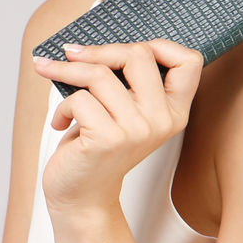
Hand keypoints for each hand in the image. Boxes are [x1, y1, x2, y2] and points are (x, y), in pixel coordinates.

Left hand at [33, 40, 202, 218]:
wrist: (82, 198)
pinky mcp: (108, 139)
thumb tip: (86, 44)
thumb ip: (126, 81)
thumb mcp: (124, 111)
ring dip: (68, 74)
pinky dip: (61, 106)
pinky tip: (61, 122)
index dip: (159, 45)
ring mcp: (137, 130)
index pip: (189, 61)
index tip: (124, 49)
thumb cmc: (98, 146)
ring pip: (100, 75)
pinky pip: (79, 98)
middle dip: (99, 50)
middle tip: (73, 55)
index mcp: (174, 111)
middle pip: (139, 54)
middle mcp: (162, 120)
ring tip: (53, 78)